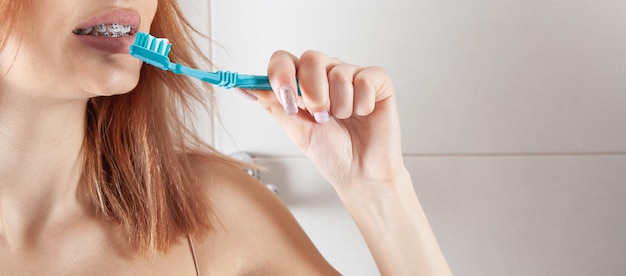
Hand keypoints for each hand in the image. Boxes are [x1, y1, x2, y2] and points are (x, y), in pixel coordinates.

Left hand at [245, 50, 406, 191]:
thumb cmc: (330, 153)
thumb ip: (272, 103)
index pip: (284, 59)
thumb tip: (241, 87)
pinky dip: (361, 105)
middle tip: (321, 118)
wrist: (359, 173)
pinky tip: (362, 115)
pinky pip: (363, 80)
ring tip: (343, 120)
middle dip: (313, 94)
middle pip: (312, 58)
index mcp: (302, 82)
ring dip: (339, 106)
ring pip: (338, 72)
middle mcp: (326, 73)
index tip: (287, 100)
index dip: (282, 74)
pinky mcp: (377, 81)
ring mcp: (351, 75)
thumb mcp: (294, 128)